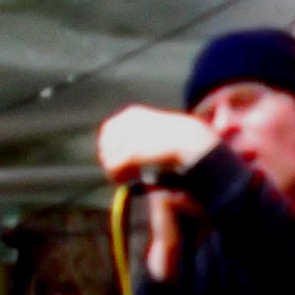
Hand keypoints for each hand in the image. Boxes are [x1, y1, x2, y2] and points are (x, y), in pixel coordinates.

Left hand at [96, 105, 216, 185]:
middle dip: (111, 160)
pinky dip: (118, 176)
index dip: (110, 148)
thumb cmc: (179, 139)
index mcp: (131, 115)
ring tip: (131, 176)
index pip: (107, 131)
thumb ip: (139, 140)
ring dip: (116, 170)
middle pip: (104, 145)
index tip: (122, 161)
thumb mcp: (155, 133)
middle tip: (126, 172)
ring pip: (106, 158)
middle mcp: (126, 122)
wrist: (190, 139)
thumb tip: (124, 158)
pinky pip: (113, 167)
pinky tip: (131, 179)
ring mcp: (128, 136)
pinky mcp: (132, 151)